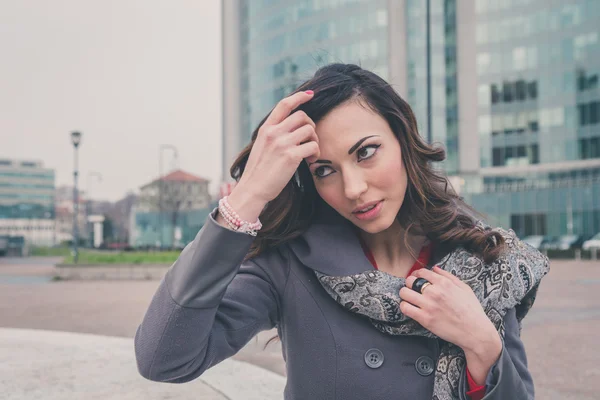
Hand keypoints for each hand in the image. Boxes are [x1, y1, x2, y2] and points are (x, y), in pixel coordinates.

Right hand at [237, 90, 318, 204]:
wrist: (252, 189)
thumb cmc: (258, 172)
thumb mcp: (261, 147)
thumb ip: (273, 135)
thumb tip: (291, 128)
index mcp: (266, 129)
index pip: (284, 105)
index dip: (298, 97)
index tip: (310, 95)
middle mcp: (273, 133)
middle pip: (302, 116)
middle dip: (311, 126)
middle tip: (310, 140)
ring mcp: (282, 143)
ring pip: (309, 130)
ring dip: (315, 140)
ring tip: (310, 153)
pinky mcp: (291, 156)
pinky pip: (313, 146)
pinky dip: (316, 153)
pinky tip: (310, 161)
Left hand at [399, 266, 498, 353]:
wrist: (476, 332)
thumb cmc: (472, 310)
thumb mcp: (464, 288)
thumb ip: (448, 276)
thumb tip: (434, 268)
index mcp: (444, 283)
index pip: (421, 272)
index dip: (416, 275)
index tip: (416, 279)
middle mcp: (434, 292)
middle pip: (410, 281)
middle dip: (410, 284)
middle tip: (413, 290)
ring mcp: (428, 305)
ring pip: (404, 293)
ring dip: (405, 295)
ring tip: (410, 299)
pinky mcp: (425, 319)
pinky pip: (405, 308)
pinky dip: (404, 307)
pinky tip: (410, 309)